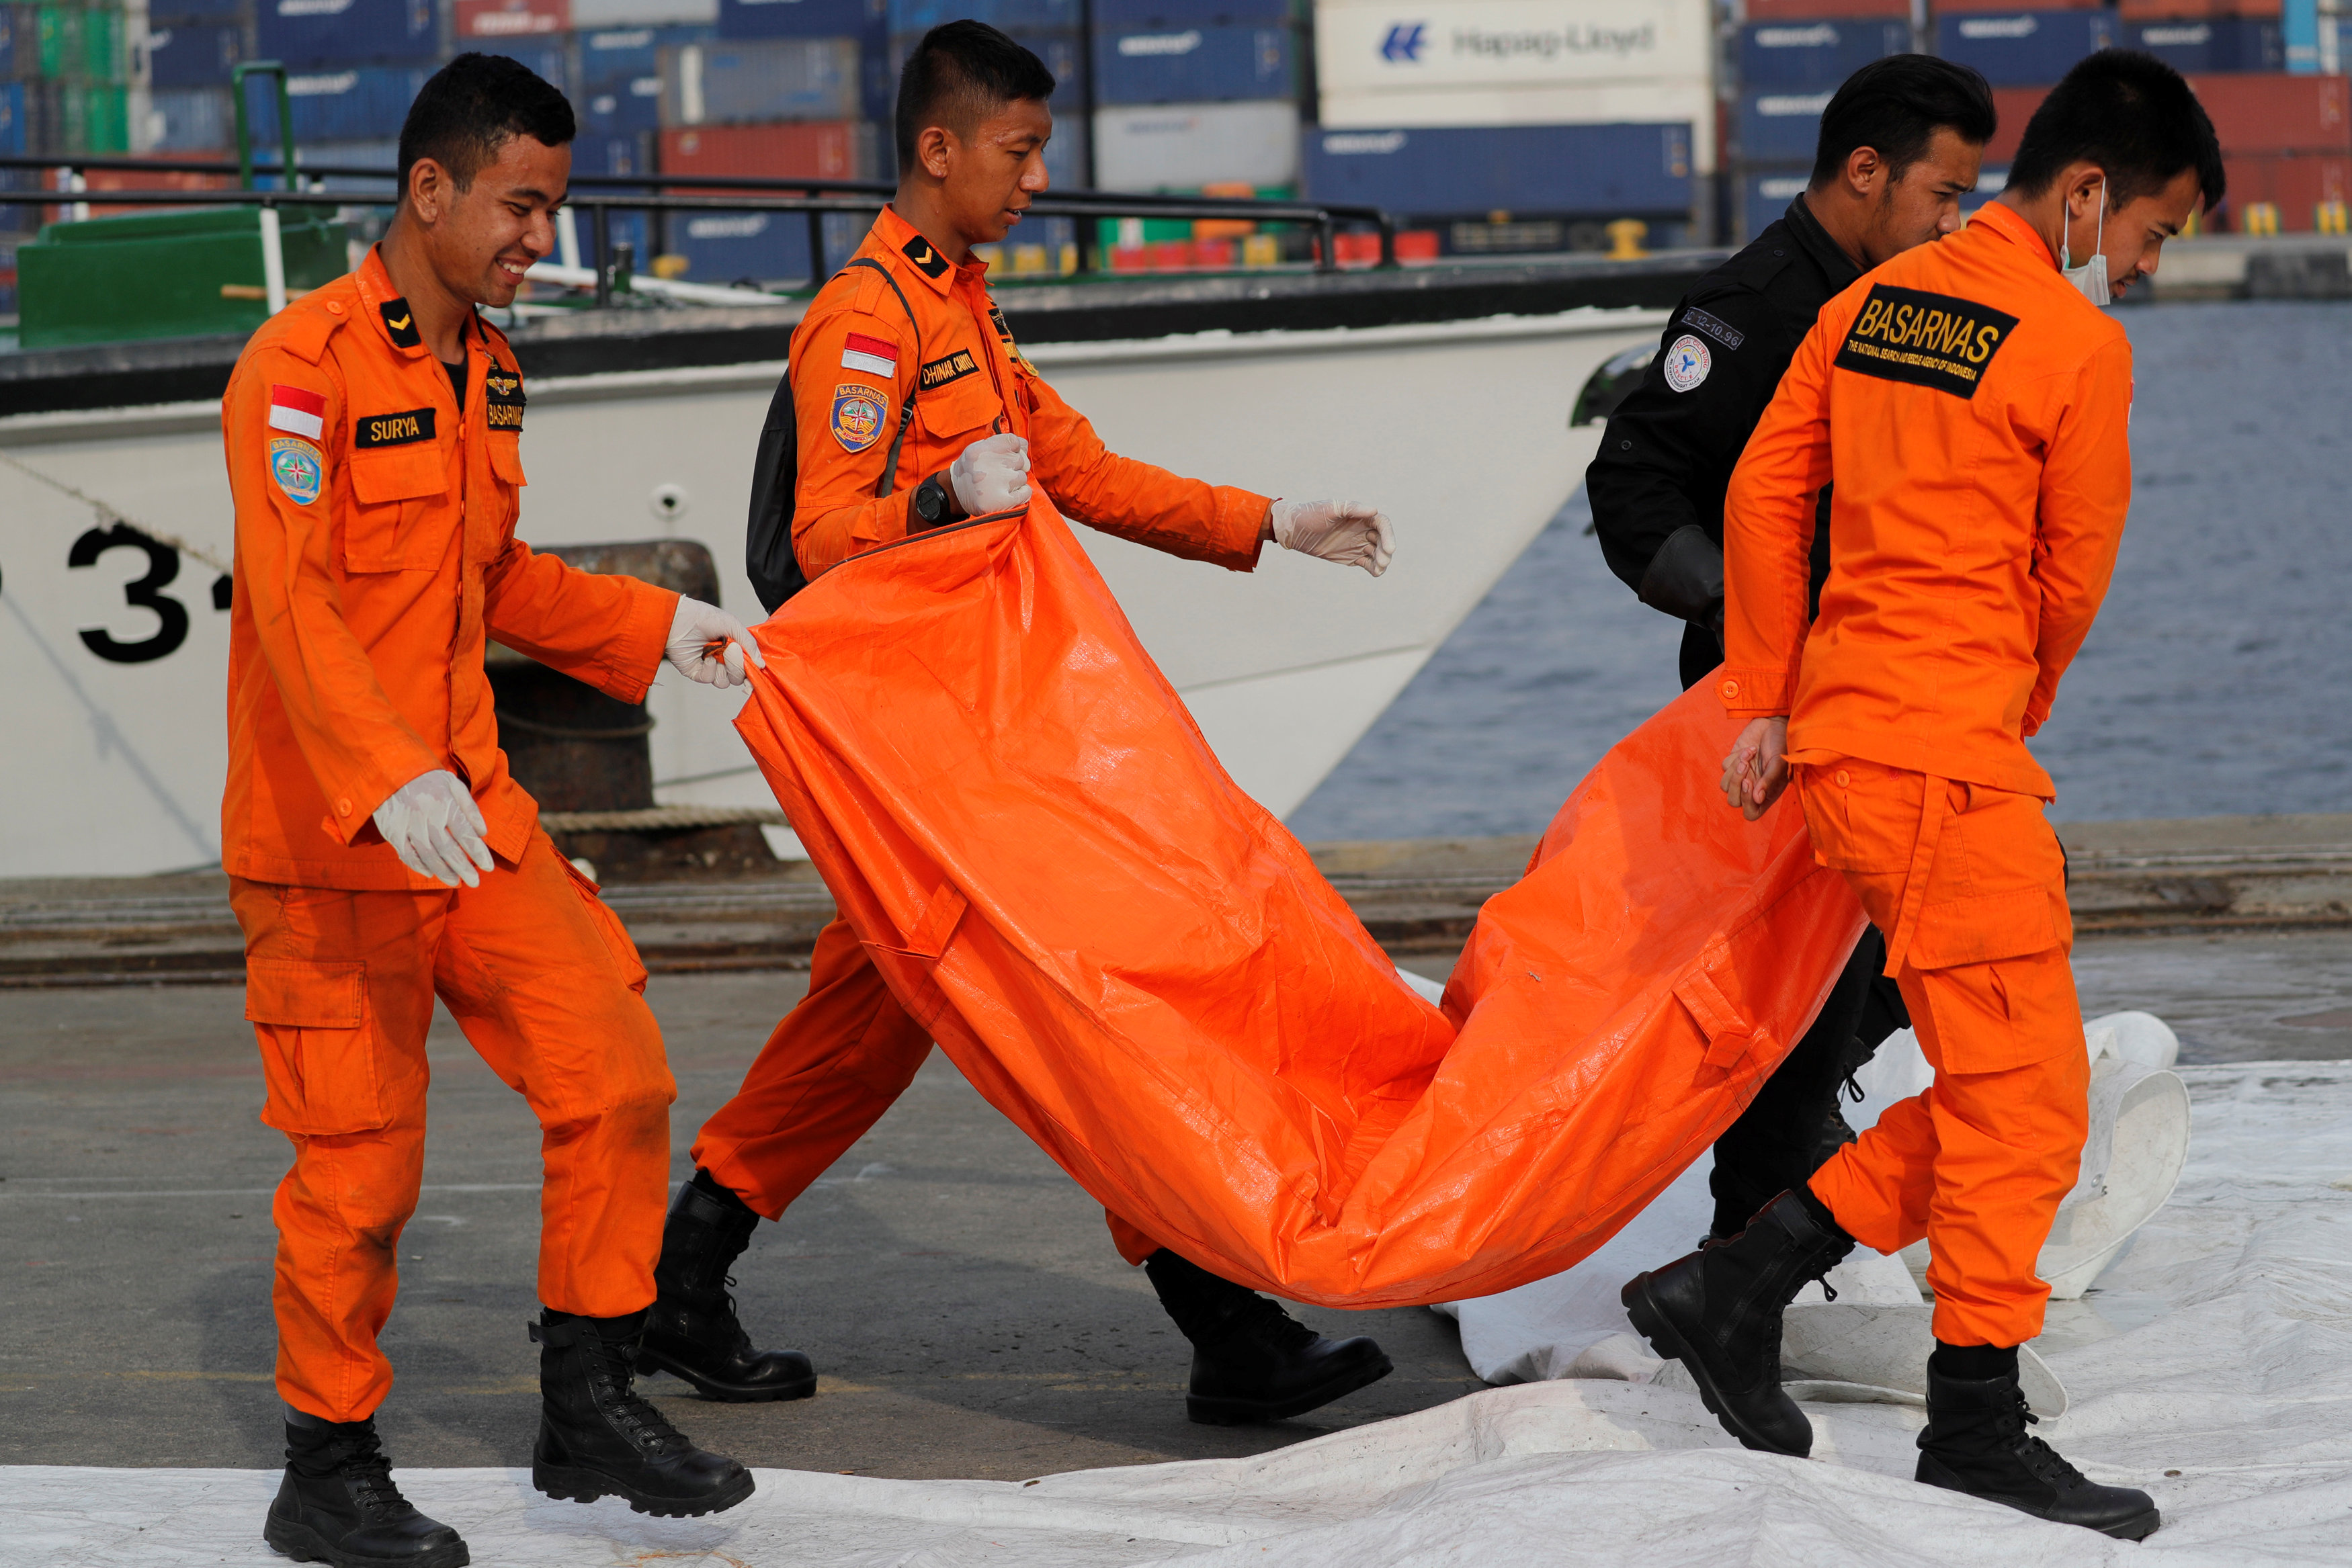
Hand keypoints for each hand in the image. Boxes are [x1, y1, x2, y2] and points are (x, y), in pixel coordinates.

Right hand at [373, 769, 494, 887]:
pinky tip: (430, 873)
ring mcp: (409, 826)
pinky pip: (407, 854)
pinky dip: (418, 866)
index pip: (466, 835)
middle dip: (464, 868)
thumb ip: (470, 808)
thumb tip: (483, 833)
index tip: (489, 868)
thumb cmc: (428, 779)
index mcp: (446, 805)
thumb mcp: (454, 785)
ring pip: (428, 856)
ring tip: (455, 882)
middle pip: (449, 850)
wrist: (391, 769)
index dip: (479, 853)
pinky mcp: (393, 831)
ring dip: (443, 872)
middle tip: (475, 882)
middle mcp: (428, 818)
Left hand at [665, 596, 766, 689]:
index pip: (748, 666)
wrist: (680, 619)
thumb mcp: (733, 625)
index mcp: (734, 649)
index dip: (753, 670)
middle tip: (731, 651)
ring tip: (717, 653)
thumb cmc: (705, 617)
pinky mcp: (697, 672)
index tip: (757, 670)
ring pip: (726, 682)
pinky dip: (710, 670)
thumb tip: (761, 664)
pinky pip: (710, 679)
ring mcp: (710, 667)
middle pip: (739, 677)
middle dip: (738, 666)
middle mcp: (723, 660)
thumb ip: (750, 644)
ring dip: (725, 669)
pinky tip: (706, 657)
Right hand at [947, 432, 1031, 515]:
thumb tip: (1025, 447)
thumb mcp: (980, 448)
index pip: (1014, 441)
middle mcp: (988, 466)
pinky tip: (1007, 494)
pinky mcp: (1002, 502)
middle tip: (999, 473)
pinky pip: (1026, 493)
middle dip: (1013, 467)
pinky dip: (1021, 494)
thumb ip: (1003, 443)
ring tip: (998, 485)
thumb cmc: (973, 468)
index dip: (1014, 449)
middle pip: (1020, 460)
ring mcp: (996, 485)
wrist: (954, 494)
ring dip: (1015, 482)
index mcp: (981, 450)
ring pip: (1023, 477)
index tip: (1005, 455)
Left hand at [1266, 499, 1394, 576]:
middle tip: (1382, 561)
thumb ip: (1352, 509)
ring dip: (1381, 561)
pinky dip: (1373, 568)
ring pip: (1376, 553)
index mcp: (1360, 515)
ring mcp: (1357, 543)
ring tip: (1379, 568)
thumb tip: (1374, 510)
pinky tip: (1375, 572)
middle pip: (1382, 540)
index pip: (1382, 524)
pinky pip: (1367, 563)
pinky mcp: (1351, 556)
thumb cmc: (1311, 513)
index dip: (1389, 535)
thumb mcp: (1330, 509)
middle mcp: (1362, 529)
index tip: (1390, 548)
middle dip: (1385, 551)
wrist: (1293, 530)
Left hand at [1721, 717, 1789, 820]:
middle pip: (1733, 801)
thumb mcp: (1779, 763)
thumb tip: (1757, 799)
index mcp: (1766, 794)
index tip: (1749, 782)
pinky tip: (1749, 749)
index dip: (1746, 802)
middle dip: (1735, 784)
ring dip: (1734, 769)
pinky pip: (1724, 767)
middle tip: (1746, 766)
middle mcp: (1752, 788)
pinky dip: (1734, 757)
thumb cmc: (1782, 745)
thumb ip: (1768, 781)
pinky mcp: (1733, 763)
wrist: (1774, 723)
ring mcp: (1741, 776)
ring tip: (1749, 753)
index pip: (1751, 812)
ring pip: (1724, 785)